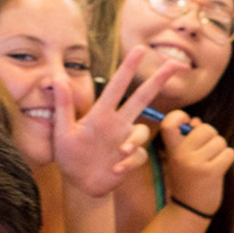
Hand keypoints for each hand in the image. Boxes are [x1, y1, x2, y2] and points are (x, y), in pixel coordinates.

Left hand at [53, 46, 181, 197]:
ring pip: (143, 131)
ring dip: (133, 142)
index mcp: (101, 113)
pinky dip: (128, 163)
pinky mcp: (130, 158)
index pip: (117, 86)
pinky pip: (138, 156)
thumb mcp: (62, 131)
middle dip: (159, 79)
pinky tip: (115, 170)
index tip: (140, 49)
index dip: (128, 67)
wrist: (78, 183)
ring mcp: (126, 140)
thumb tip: (57, 78)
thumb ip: (63, 106)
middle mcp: (118, 123)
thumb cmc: (68, 155)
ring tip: (120, 153)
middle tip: (176, 63)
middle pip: (143, 97)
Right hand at [160, 112, 233, 216]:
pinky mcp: (211, 172)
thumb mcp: (180, 157)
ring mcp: (196, 164)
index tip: (186, 122)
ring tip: (211, 162)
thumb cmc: (187, 178)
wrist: (189, 208)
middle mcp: (181, 155)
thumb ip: (187, 136)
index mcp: (171, 149)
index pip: (169, 123)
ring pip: (220, 141)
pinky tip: (219, 168)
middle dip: (211, 137)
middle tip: (206, 151)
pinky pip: (229, 153)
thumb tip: (198, 122)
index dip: (179, 116)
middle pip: (205, 129)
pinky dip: (228, 158)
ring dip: (220, 150)